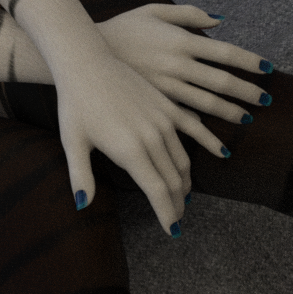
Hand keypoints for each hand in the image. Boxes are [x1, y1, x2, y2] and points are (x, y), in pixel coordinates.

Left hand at [50, 46, 202, 232]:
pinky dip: (207, 143)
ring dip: (186, 181)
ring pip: (183, 159)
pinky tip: (220, 153)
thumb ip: (81, 176)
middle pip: (172, 180)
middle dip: (176, 204)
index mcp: (130, 150)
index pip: (157, 191)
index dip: (167, 214)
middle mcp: (151, 137)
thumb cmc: (75, 104)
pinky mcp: (166, 104)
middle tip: (178, 220)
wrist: (86, 62)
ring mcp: (162, 119)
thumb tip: (82, 205)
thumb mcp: (72, 142)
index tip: (173, 230)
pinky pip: (193, 128)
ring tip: (183, 197)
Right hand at [95, 6, 270, 125]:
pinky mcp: (153, 105)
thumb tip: (221, 21)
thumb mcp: (153, 11)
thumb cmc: (122, 28)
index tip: (269, 68)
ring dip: (230, 113)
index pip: (225, 52)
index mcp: (180, 41)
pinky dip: (202, 133)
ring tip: (248, 120)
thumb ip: (188, 13)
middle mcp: (176, 65)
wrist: (84, 53)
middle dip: (247, 92)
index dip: (249, 61)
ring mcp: (165, 88)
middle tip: (267, 100)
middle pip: (221, 81)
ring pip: (206, 104)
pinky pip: (183, 120)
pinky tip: (216, 142)